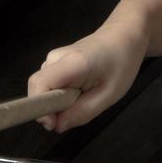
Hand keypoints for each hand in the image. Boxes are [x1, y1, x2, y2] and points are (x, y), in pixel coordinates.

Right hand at [26, 20, 147, 131]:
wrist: (123, 37)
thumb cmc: (121, 63)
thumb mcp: (109, 95)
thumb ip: (83, 113)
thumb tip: (58, 126)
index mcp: (72, 63)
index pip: (38, 84)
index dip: (40, 108)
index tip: (53, 124)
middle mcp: (56, 57)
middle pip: (40, 90)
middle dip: (54, 108)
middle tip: (80, 109)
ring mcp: (53, 58)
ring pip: (45, 90)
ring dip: (60, 101)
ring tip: (85, 96)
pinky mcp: (54, 62)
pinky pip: (51, 85)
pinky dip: (62, 94)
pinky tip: (80, 89)